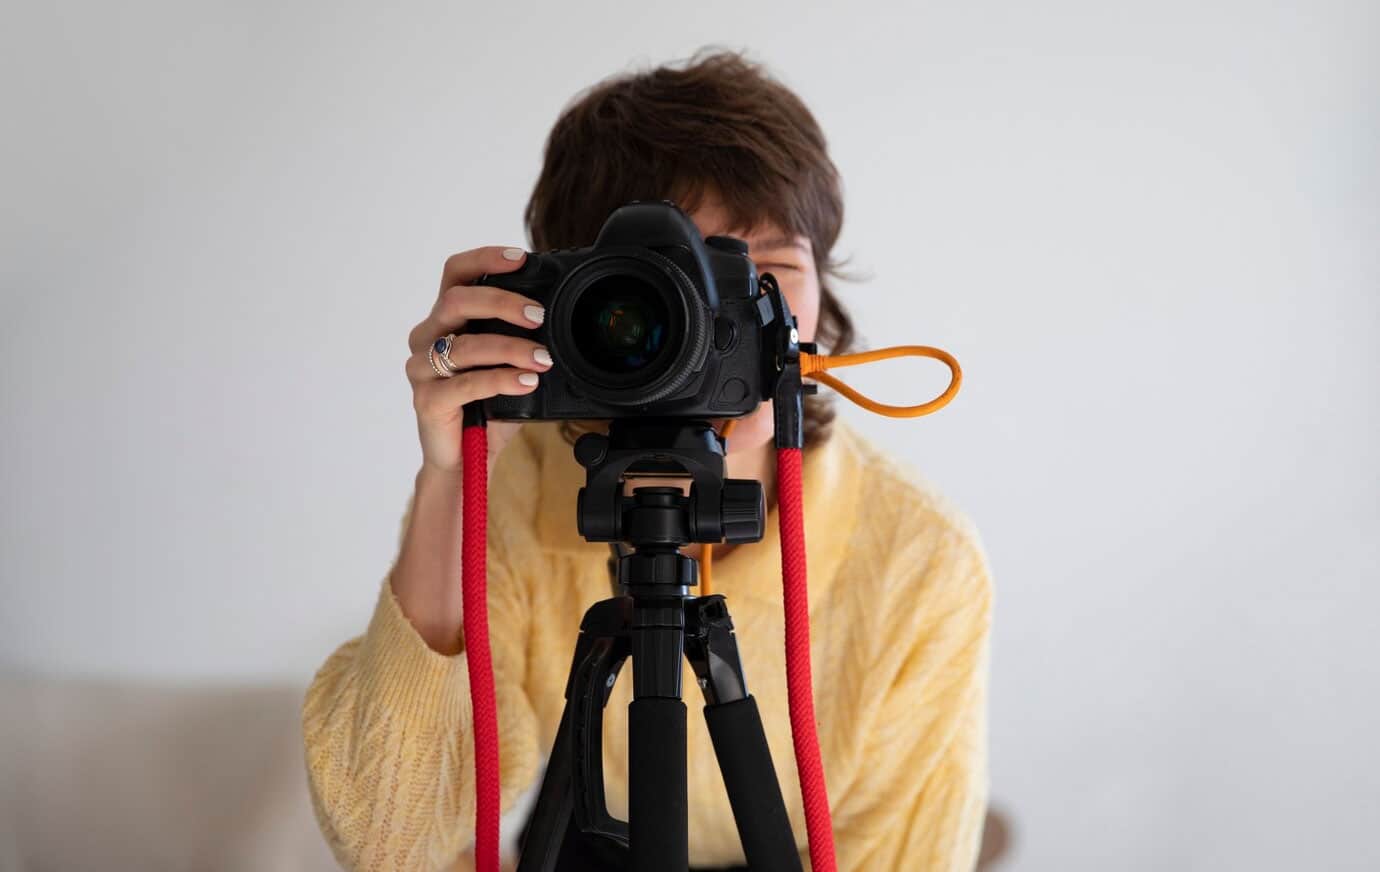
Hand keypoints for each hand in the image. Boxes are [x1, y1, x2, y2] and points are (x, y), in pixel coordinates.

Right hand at [405, 245, 550, 473]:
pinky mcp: (427, 401)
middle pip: (456, 301)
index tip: (521, 259)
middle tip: (538, 316)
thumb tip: (563, 318)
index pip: (456, 274)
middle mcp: (427, 338)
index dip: (485, 259)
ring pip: (464, 345)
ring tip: (543, 359)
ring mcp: (422, 370)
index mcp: (444, 321)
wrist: (464, 461)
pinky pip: (467, 384)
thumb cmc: (486, 408)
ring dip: (510, 348)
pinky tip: (526, 382)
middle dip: (502, 303)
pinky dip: (501, 380)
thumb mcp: (506, 364)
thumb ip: (520, 338)